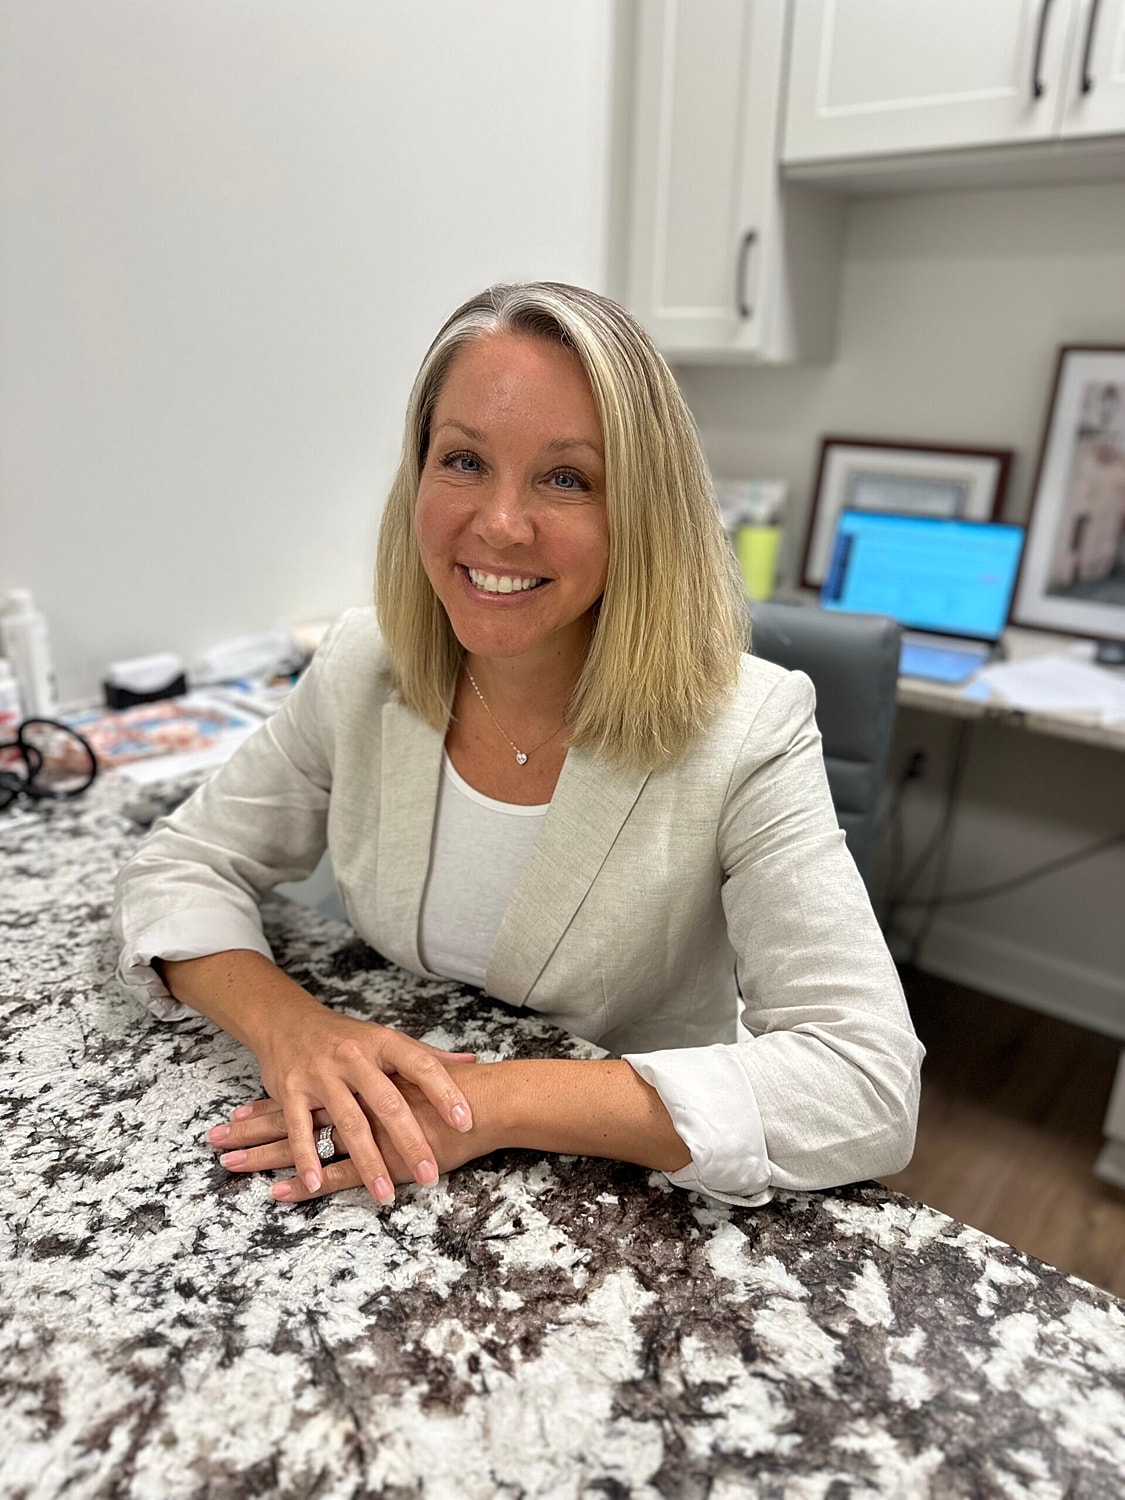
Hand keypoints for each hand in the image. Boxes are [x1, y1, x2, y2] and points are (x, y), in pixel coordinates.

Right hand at [215, 1008, 478, 1206]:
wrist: (287, 1019)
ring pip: (348, 1122)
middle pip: (387, 1102)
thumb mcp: (386, 1039)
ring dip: (367, 1161)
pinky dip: (307, 1157)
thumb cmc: (347, 1036)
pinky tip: (316, 1183)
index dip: (444, 1093)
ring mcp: (320, 1074)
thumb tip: (472, 1063)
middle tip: (429, 1174)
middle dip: (410, 1140)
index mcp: (382, 1042)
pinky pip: (300, 1129)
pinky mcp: (290, 1090)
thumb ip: (427, 1055)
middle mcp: (353, 1057)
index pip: (421, 1065)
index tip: (465, 1121)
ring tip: (385, 1194)